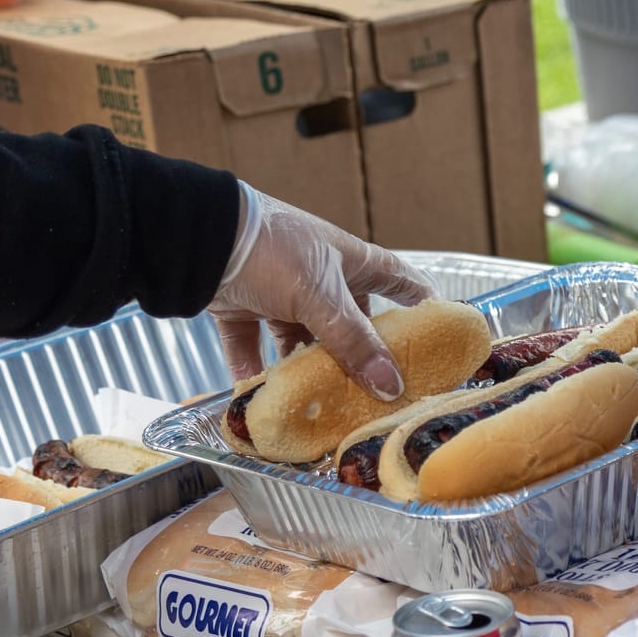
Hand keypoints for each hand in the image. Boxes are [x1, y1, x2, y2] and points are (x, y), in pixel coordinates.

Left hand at [209, 183, 434, 397]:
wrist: (198, 235)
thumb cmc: (271, 248)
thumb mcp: (321, 298)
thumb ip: (353, 344)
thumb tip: (391, 386)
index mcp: (351, 261)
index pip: (399, 280)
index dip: (421, 303)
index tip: (439, 331)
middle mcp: (320, 277)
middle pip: (350, 322)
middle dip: (359, 355)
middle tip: (374, 389)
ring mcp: (279, 292)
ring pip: (301, 339)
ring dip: (305, 369)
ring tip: (316, 401)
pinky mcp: (242, 306)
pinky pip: (253, 346)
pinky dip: (254, 371)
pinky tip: (260, 397)